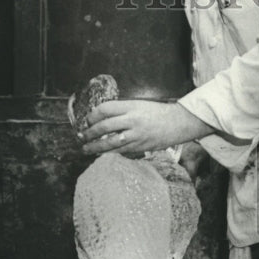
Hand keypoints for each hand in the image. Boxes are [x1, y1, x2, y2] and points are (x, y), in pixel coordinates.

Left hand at [76, 100, 211, 156]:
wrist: (178, 123)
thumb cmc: (158, 112)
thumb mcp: (139, 104)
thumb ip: (122, 110)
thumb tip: (102, 118)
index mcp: (131, 107)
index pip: (105, 109)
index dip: (93, 115)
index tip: (87, 120)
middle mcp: (133, 120)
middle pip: (104, 127)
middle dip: (90, 133)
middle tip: (81, 136)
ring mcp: (137, 135)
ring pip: (110, 143)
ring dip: (95, 146)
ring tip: (86, 148)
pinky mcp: (140, 147)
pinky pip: (121, 151)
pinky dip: (109, 153)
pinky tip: (101, 153)